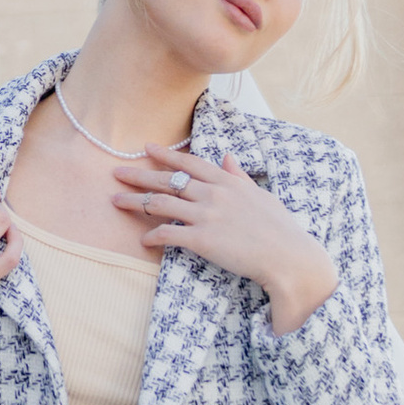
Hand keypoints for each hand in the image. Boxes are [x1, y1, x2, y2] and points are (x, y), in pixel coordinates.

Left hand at [112, 147, 338, 336]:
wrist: (288, 257)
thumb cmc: (280, 229)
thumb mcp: (261, 196)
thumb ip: (239, 176)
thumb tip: (227, 157)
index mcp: (228, 181)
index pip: (190, 162)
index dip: (166, 154)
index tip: (146, 147)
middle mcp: (213, 194)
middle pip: (168, 180)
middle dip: (139, 174)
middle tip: (116, 172)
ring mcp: (206, 215)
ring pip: (160, 203)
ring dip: (135, 202)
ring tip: (115, 201)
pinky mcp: (202, 240)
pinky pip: (168, 234)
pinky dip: (151, 236)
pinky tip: (142, 240)